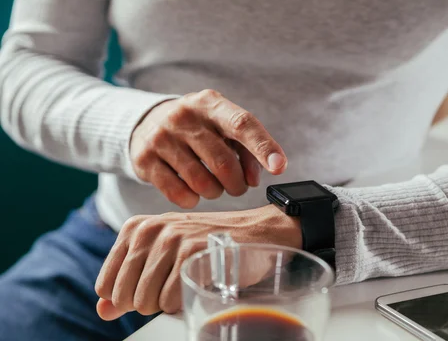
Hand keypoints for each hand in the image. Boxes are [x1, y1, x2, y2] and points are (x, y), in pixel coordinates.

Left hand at [94, 205, 301, 319]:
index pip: (105, 286)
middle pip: (124, 297)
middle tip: (173, 285)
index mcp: (135, 228)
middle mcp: (149, 230)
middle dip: (147, 303)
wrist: (254, 233)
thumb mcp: (162, 256)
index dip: (128, 297)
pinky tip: (199, 282)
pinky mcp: (192, 253)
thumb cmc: (206, 245)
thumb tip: (103, 310)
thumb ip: (128, 281)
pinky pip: (170, 301)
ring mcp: (172, 239)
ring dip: (167, 304)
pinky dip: (184, 303)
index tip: (154, 285)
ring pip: (145, 302)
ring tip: (187, 282)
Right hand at [131, 90, 286, 207]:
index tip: (279, 167)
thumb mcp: (222, 127)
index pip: (242, 124)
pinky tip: (193, 192)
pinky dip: (192, 199)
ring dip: (215, 192)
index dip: (263, 147)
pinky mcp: (144, 159)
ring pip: (201, 182)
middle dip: (237, 184)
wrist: (147, 122)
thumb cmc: (198, 128)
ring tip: (214, 187)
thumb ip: (245, 149)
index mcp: (210, 103)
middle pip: (223, 162)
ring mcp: (161, 137)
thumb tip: (254, 179)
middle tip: (237, 187)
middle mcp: (184, 116)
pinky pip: (178, 193)